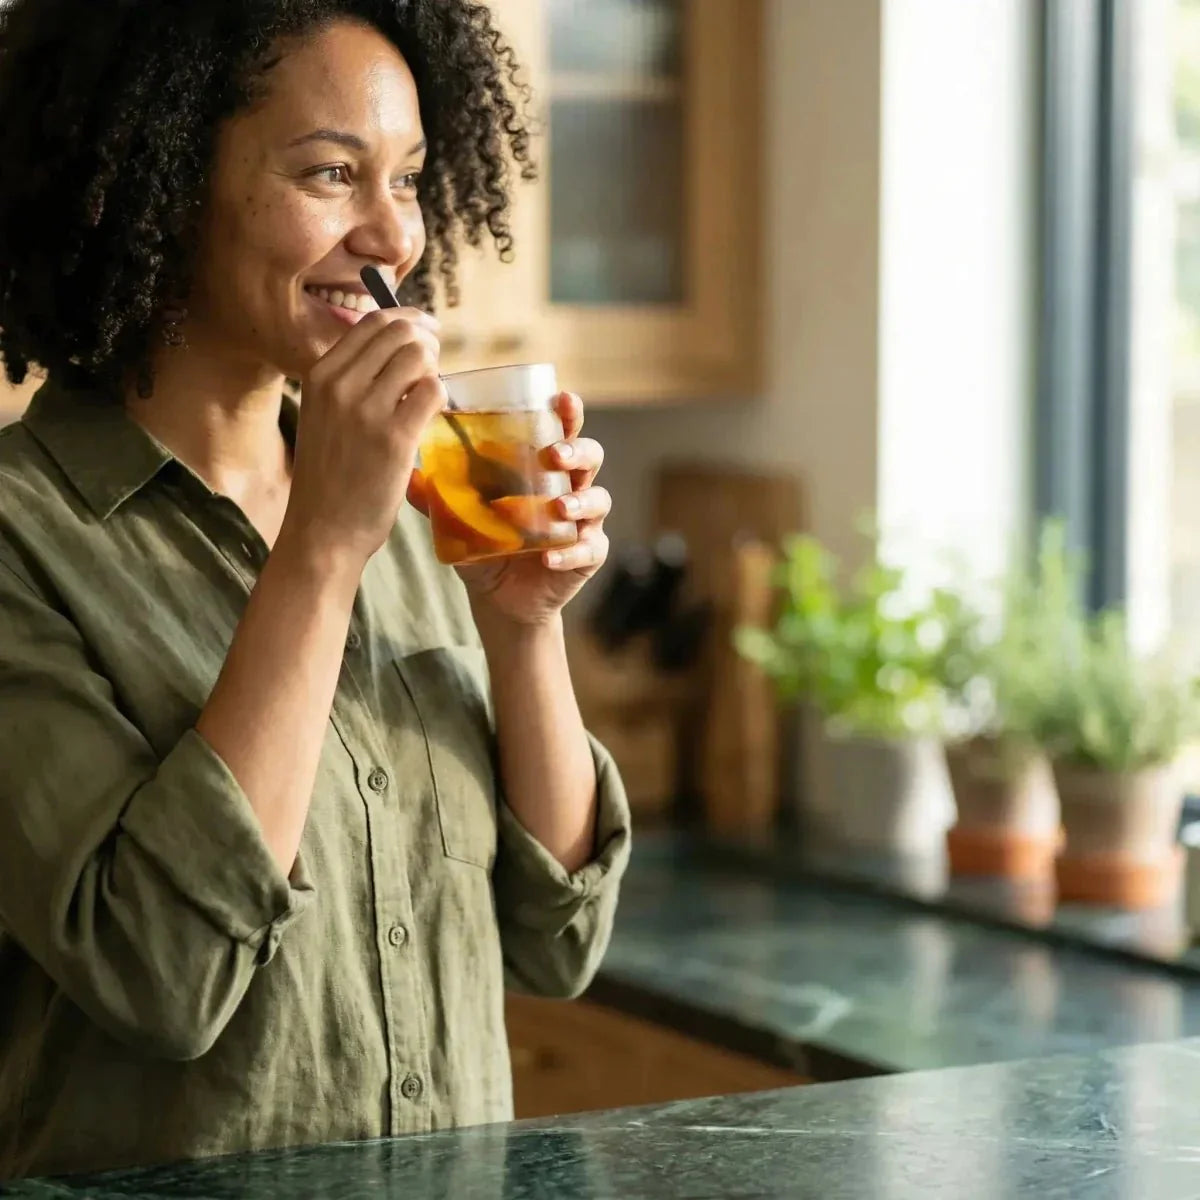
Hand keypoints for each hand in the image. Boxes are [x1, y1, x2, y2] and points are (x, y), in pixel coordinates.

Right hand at [282, 308, 445, 571]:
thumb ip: (352, 381)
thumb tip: (400, 346)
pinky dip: (441, 398)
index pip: (372, 322)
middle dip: (427, 341)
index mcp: (320, 375)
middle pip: (400, 333)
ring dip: (435, 370)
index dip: (407, 320)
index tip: (425, 331)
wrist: (323, 531)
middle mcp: (340, 385)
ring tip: (430, 395)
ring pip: (420, 357)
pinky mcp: (395, 438)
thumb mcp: (324, 416)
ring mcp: (367, 411)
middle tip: (435, 364)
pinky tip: (433, 416)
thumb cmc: (330, 476)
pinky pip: (434, 392)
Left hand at [409, 391, 610, 627]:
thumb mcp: (459, 520)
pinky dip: (570, 552)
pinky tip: (550, 558)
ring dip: (581, 500)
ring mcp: (584, 521)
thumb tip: (409, 475)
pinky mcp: (588, 555)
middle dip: (577, 450)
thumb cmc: (486, 546)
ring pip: (598, 499)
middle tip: (554, 455)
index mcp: (544, 468)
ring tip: (560, 506)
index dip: (568, 412)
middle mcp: (570, 487)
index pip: (563, 429)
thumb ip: (439, 498)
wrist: (500, 599)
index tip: (560, 398)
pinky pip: (589, 548)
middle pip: (590, 456)